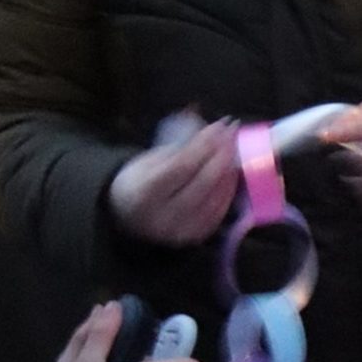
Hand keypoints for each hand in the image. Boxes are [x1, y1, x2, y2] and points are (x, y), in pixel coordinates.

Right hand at [109, 115, 240, 244]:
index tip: (219, 125)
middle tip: (232, 132)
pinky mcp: (195, 236)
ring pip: (215, 198)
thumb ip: (178, 147)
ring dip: (229, 170)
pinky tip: (230, 171)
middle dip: (222, 154)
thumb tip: (208, 128)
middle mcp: (163, 216)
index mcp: (144, 193)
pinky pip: (219, 211)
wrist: (128, 219)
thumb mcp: (147, 160)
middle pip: (203, 182)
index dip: (204, 144)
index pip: (182, 165)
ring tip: (233, 147)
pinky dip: (228, 188)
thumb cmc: (138, 183)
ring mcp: (181, 230)